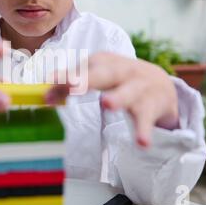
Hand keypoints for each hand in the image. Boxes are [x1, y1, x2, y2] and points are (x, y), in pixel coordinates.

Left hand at [46, 53, 178, 146]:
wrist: (160, 83)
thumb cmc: (119, 79)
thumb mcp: (97, 76)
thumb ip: (71, 85)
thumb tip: (45, 95)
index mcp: (103, 62)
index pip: (81, 69)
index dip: (65, 78)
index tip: (48, 85)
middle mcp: (121, 71)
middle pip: (104, 74)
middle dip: (87, 79)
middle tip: (70, 85)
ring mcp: (138, 88)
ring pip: (127, 93)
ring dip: (118, 97)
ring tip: (107, 104)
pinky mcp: (151, 107)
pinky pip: (146, 120)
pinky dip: (144, 130)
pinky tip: (141, 142)